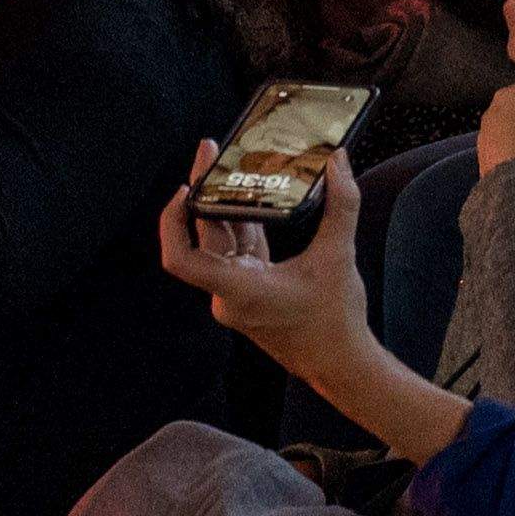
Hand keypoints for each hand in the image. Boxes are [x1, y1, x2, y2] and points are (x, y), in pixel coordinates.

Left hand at [155, 151, 377, 378]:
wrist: (339, 364)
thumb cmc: (335, 321)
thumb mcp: (339, 256)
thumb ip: (342, 206)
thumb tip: (338, 162)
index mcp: (240, 289)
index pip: (181, 259)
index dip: (173, 221)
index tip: (185, 187)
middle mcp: (229, 294)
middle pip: (201, 237)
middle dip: (202, 192)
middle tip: (209, 151)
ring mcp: (237, 294)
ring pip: (219, 242)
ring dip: (221, 206)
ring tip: (226, 164)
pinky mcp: (250, 292)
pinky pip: (237, 252)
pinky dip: (241, 225)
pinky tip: (249, 195)